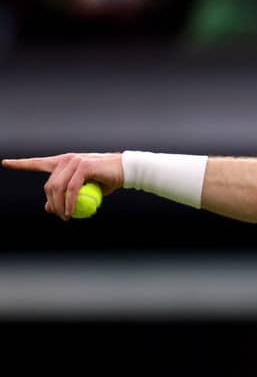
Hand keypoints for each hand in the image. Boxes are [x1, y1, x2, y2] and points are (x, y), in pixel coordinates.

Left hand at [2, 152, 123, 219]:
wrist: (125, 171)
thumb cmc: (106, 180)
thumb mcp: (84, 191)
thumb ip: (65, 197)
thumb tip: (49, 208)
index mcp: (64, 162)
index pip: (39, 163)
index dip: (21, 164)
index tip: (5, 163)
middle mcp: (66, 159)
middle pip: (49, 185)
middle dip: (51, 203)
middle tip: (60, 216)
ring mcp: (74, 161)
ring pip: (57, 187)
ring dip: (59, 206)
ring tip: (66, 217)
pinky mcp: (83, 167)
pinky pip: (71, 189)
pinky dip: (70, 203)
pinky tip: (71, 211)